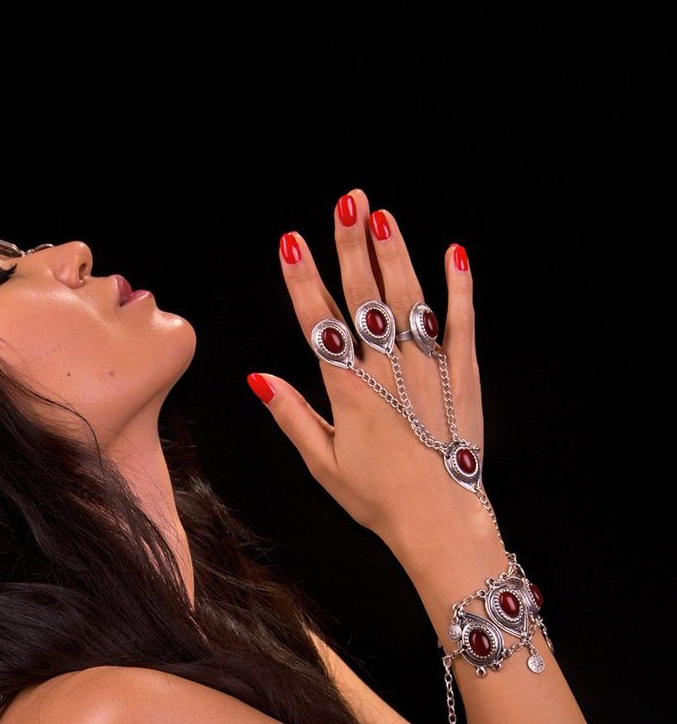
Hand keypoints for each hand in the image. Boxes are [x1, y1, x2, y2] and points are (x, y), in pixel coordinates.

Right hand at [252, 190, 486, 551]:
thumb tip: (259, 377)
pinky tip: (453, 252)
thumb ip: (291, 415)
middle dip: (352, 245)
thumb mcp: (323, 464)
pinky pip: (462, 321)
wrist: (439, 522)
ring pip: (409, 298)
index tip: (291, 241)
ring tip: (382, 215)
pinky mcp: (463, 375)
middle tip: (347, 201)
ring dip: (394, 254)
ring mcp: (427, 369)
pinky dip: (458, 287)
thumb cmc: (379, 499)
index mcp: (347, 392)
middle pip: (364, 296)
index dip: (302, 279)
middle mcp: (386, 371)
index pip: (319, 322)